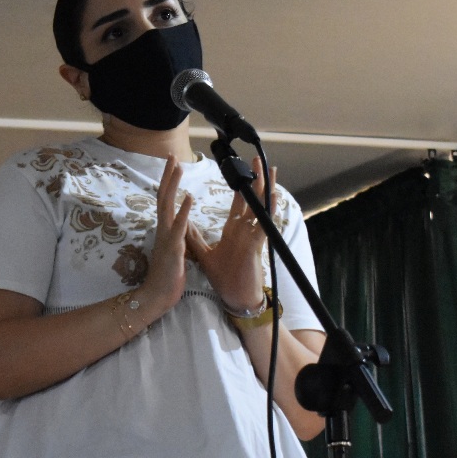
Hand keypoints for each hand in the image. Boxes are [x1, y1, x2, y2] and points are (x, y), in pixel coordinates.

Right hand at [138, 155, 192, 313]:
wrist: (156, 297)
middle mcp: (163, 229)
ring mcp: (166, 237)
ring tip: (179, 166)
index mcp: (165, 230)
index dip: (169, 181)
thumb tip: (179, 224)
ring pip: (168, 205)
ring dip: (173, 185)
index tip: (173, 163)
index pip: (165, 200)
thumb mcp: (173, 251)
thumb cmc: (166, 277)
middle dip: (168, 175)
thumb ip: (175, 236)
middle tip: (172, 155)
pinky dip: (184, 210)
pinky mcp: (173, 248)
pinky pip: (179, 226)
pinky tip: (189, 197)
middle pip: (163, 196)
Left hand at [186, 157, 273, 314]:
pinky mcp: (256, 245)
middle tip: (257, 159)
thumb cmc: (225, 279)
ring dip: (265, 188)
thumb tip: (184, 225)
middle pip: (252, 199)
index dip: (239, 188)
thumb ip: (195, 239)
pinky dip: (268, 211)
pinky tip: (272, 198)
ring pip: (261, 207)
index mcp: (234, 231)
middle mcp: (245, 230)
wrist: (234, 298)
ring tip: (269, 170)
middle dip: (255, 179)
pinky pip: (264, 225)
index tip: (240, 172)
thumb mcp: (205, 255)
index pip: (238, 204)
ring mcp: (252, 236)